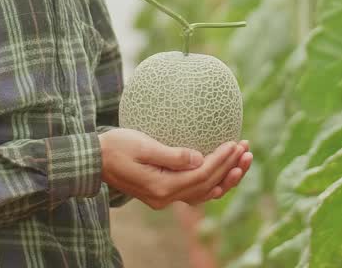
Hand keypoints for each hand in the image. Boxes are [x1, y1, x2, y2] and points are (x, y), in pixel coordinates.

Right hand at [98, 129, 248, 208]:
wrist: (93, 160)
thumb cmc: (116, 147)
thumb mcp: (143, 146)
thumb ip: (172, 155)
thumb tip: (199, 158)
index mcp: (161, 187)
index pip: (201, 176)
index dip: (221, 160)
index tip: (235, 143)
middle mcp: (165, 198)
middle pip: (207, 186)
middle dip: (230, 168)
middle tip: (248, 149)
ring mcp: (164, 198)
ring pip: (204, 192)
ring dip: (226, 177)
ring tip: (244, 160)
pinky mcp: (163, 192)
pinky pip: (194, 192)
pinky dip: (212, 182)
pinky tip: (224, 173)